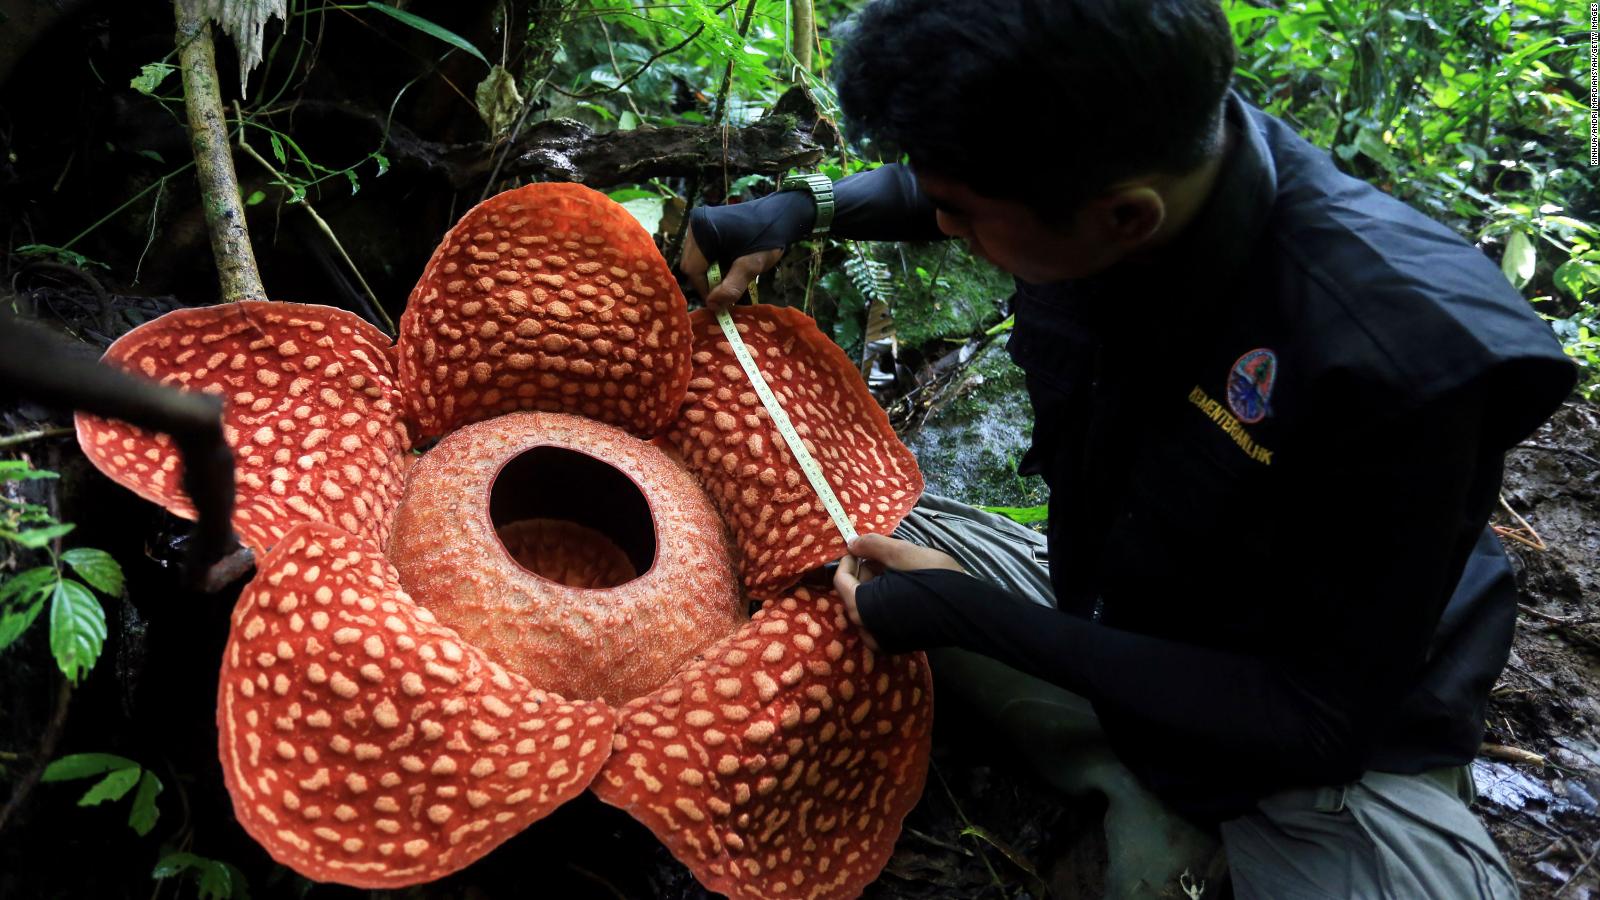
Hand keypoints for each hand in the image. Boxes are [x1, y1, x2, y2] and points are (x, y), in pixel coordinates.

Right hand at [679, 224, 782, 310]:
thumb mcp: (751, 266)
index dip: (705, 289)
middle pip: (691, 264)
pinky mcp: (705, 225)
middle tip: (727, 290)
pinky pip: (701, 251)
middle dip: (708, 281)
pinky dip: (712, 263)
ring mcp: (699, 224)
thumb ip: (731, 287)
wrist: (779, 215)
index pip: (692, 270)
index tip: (722, 302)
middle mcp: (695, 224)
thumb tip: (712, 306)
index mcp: (703, 231)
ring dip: (710, 273)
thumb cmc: (767, 238)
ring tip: (731, 277)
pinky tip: (728, 265)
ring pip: (696, 260)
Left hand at [833, 534, 964, 651]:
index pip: (841, 580)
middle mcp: (867, 630)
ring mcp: (882, 641)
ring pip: (866, 608)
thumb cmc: (933, 577)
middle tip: (882, 556)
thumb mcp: (901, 553)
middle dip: (863, 574)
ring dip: (874, 588)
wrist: (968, 609)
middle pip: (852, 595)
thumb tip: (851, 542)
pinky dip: (883, 604)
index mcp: (862, 608)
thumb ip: (872, 546)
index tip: (862, 547)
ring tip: (894, 570)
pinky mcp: (897, 644)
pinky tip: (901, 589)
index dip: (849, 559)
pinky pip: (879, 621)